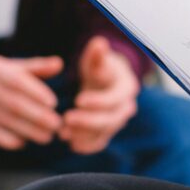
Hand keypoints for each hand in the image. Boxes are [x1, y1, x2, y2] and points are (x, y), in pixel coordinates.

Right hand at [0, 54, 62, 149]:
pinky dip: (8, 140)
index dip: (36, 92)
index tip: (53, 104)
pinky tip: (23, 142)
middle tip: (57, 126)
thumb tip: (60, 64)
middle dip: (38, 116)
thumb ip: (33, 67)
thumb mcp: (3, 65)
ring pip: (5, 120)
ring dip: (29, 131)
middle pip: (14, 103)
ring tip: (46, 137)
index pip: (17, 80)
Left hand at [60, 36, 138, 154]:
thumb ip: (97, 55)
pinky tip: (71, 144)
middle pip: (111, 120)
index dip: (98, 101)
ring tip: (63, 133)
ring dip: (84, 135)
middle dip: (88, 121)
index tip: (78, 100)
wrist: (104, 81)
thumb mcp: (97, 59)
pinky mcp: (107, 131)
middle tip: (67, 119)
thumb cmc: (100, 67)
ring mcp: (117, 121)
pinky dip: (86, 145)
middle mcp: (126, 107)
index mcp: (126, 88)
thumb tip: (99, 43)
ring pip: (104, 133)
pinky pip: (99, 142)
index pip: (114, 99)